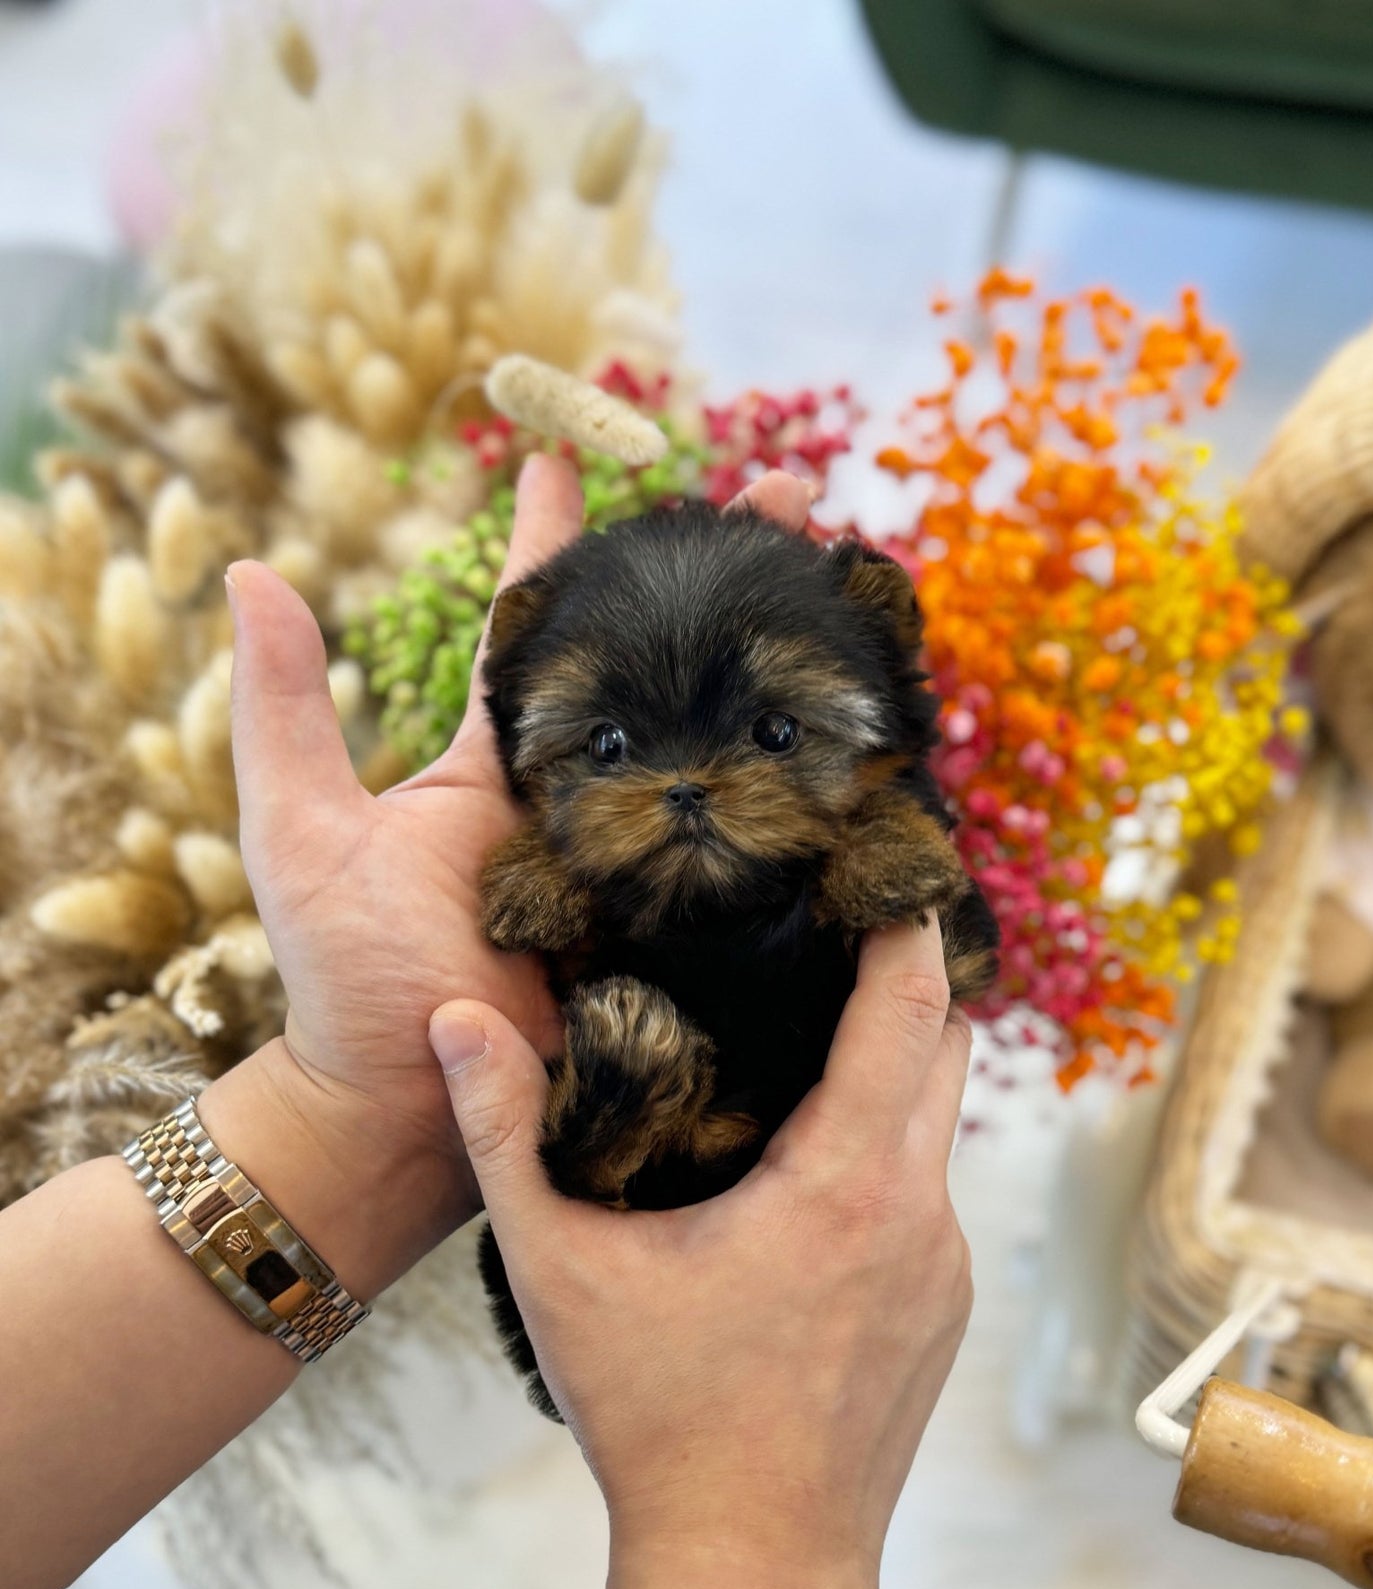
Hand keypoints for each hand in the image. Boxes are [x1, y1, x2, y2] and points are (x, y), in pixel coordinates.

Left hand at [211, 459, 815, 1295]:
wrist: (410, 1107)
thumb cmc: (346, 979)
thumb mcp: (302, 829)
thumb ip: (282, 708)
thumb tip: (250, 569)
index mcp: (503, 758)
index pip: (539, 620)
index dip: (557, 531)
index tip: (572, 442)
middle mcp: (586, 794)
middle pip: (664, 660)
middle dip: (722, 572)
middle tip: (788, 492)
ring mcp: (645, 855)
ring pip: (726, 737)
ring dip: (785, 656)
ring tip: (849, 578)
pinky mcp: (687, 920)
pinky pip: (756, 847)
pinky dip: (810, 790)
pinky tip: (867, 732)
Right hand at [429, 913, 972, 1588]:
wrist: (753, 1574)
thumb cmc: (656, 1421)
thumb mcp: (556, 1269)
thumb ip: (501, 1132)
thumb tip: (455, 1018)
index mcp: (847, 1180)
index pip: (909, 1003)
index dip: (901, 920)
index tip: (878, 864)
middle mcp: (920, 1212)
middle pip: (945, 1046)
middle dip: (901, 981)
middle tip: (827, 934)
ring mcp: (944, 1268)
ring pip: (939, 1125)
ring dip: (892, 1072)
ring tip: (806, 1038)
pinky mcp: (942, 1314)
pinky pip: (929, 1194)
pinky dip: (888, 1153)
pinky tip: (808, 1170)